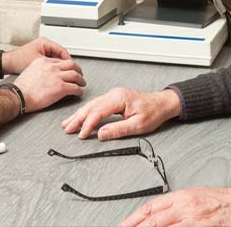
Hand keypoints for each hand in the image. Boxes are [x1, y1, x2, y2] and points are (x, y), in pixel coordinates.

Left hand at [4, 37, 70, 74]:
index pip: (62, 50)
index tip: (72, 68)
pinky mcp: (39, 55)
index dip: (68, 61)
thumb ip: (52, 65)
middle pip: (60, 54)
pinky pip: (50, 61)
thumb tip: (63, 69)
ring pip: (55, 58)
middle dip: (64, 64)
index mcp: (45, 42)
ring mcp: (41, 50)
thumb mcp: (38, 63)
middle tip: (69, 72)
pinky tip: (53, 74)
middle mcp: (44, 44)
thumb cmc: (19, 61)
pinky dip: (52, 66)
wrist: (7, 63)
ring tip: (62, 74)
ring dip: (58, 65)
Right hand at [13, 56, 84, 112]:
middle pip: (71, 64)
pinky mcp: (61, 88)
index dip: (67, 65)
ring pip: (75, 75)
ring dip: (81, 80)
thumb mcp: (30, 71)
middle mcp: (51, 67)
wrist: (18, 96)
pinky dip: (79, 90)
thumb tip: (45, 74)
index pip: (60, 61)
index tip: (69, 69)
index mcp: (43, 61)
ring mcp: (57, 76)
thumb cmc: (21, 88)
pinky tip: (79, 92)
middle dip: (77, 69)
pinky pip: (75, 88)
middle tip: (79, 74)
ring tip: (82, 83)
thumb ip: (39, 69)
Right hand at [62, 87, 180, 139]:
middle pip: (91, 106)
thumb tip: (101, 134)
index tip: (81, 135)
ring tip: (68, 124)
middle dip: (78, 118)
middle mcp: (114, 94)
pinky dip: (87, 112)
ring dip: (80, 114)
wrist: (163, 103)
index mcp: (119, 99)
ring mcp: (114, 95)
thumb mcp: (138, 125)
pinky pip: (97, 105)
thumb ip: (118, 129)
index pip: (98, 112)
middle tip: (67, 129)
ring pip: (92, 105)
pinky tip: (80, 116)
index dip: (88, 124)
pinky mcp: (114, 99)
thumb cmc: (154, 112)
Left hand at [120, 187, 230, 226]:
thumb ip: (178, 205)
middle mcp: (186, 208)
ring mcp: (194, 221)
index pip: (151, 208)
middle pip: (153, 221)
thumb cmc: (225, 202)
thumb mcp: (197, 196)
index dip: (133, 218)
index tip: (123, 226)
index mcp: (182, 196)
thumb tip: (158, 215)